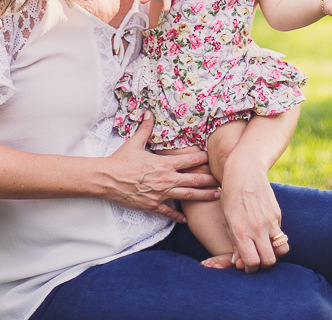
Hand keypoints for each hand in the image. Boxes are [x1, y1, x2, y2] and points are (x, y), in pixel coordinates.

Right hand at [101, 113, 218, 222]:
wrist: (107, 179)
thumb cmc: (121, 161)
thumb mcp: (135, 142)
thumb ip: (145, 128)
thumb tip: (148, 112)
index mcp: (165, 164)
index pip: (190, 161)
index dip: (203, 159)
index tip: (213, 158)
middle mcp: (166, 180)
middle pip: (194, 181)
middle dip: (210, 180)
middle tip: (223, 181)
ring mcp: (161, 194)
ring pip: (187, 197)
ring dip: (203, 196)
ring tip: (215, 196)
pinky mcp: (153, 205)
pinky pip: (168, 213)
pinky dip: (177, 217)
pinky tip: (185, 220)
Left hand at [220, 157, 286, 272]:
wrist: (245, 171)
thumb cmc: (231, 196)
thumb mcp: (227, 220)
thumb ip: (234, 243)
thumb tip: (238, 263)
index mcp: (241, 231)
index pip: (252, 262)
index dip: (250, 268)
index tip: (247, 265)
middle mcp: (257, 228)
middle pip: (269, 261)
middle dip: (263, 264)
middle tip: (257, 259)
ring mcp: (270, 221)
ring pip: (281, 250)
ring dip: (275, 253)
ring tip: (266, 249)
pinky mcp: (277, 214)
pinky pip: (280, 234)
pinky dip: (274, 237)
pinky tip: (265, 230)